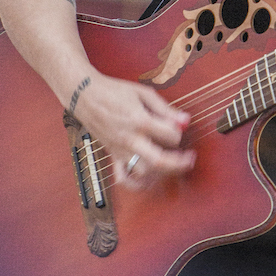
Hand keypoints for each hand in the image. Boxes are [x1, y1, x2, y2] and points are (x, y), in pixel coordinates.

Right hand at [72, 72, 193, 188]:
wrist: (85, 95)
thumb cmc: (114, 91)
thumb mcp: (144, 93)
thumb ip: (166, 109)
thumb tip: (185, 120)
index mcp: (140, 121)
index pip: (170, 135)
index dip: (180, 132)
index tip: (180, 126)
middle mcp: (130, 139)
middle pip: (159, 161)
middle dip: (179, 163)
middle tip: (190, 158)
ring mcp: (120, 150)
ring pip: (144, 172)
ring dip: (162, 172)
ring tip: (173, 165)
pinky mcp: (113, 155)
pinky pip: (123, 178)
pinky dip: (137, 184)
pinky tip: (149, 180)